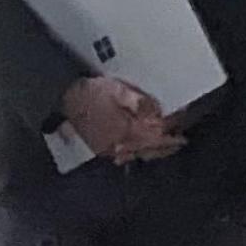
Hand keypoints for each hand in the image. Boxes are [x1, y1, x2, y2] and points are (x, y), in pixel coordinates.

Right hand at [61, 75, 183, 164]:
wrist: (64, 97)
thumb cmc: (91, 92)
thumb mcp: (119, 90)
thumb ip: (139, 103)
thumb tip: (157, 113)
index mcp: (125, 130)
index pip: (154, 139)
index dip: (169, 138)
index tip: (181, 136)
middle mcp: (118, 144)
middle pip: (148, 150)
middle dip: (165, 147)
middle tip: (179, 143)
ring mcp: (108, 149)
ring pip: (137, 154)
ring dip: (152, 151)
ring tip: (165, 147)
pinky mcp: (100, 149)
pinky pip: (123, 156)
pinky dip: (136, 153)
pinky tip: (140, 150)